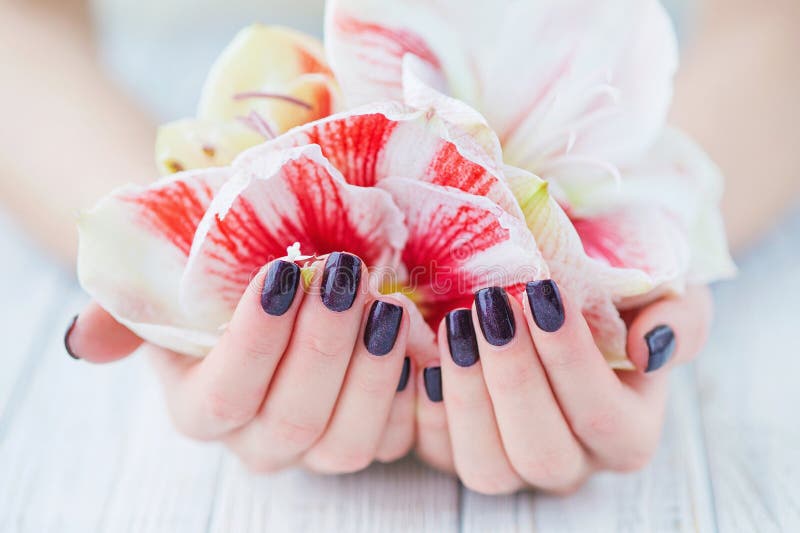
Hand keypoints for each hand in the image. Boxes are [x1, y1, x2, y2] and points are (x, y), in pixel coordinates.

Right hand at [65, 253, 414, 473]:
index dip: (254, 341)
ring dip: (370, 372)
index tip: (279, 274)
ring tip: (386, 304)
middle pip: (292, 421)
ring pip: (346, 442)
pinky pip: (394, 437)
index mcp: (199, 406)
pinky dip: (408, 391)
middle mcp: (255, 439)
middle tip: (345, 275)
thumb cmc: (216, 270)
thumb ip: (122, 311)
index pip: (223, 395)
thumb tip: (86, 345)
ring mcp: (315, 444)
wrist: (265, 269)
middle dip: (323, 347)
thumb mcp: (165, 277)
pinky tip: (415, 336)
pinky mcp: (366, 433)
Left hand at [413, 281, 711, 494]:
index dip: (570, 360)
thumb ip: (680, 316)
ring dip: (466, 393)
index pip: (603, 418)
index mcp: (627, 432)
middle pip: (542, 453)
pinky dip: (425, 406)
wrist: (567, 279)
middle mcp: (572, 461)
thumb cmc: (615, 286)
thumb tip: (648, 347)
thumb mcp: (666, 287)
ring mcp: (512, 462)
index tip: (542, 293)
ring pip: (486, 466)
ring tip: (456, 322)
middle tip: (492, 303)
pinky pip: (436, 451)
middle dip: (514, 377)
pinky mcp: (459, 449)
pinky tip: (425, 352)